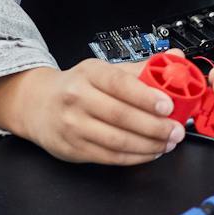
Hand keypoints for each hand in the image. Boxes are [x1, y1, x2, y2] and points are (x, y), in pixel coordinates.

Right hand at [0, 60, 183, 165]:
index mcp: (90, 73)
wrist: (37, 104)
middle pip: (121, 116)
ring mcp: (72, 125)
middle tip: (176, 131)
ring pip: (117, 140)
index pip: (120, 84)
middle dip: (155, 127)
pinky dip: (134, 157)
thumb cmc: (78, 86)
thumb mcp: (105, 70)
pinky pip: (109, 157)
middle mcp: (77, 98)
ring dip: (148, 145)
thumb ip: (141, 68)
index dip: (146, 96)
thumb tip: (176, 57)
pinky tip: (150, 152)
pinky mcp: (72, 148)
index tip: (169, 106)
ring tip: (167, 143)